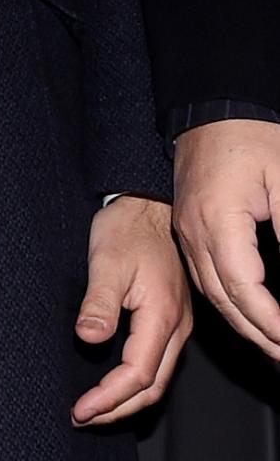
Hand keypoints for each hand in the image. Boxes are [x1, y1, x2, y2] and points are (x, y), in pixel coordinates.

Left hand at [72, 195, 192, 424]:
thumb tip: (90, 338)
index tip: (81, 410)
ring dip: (126, 400)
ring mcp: (175, 326)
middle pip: (152, 387)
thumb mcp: (107, 262)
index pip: (137, 373)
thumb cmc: (128, 231)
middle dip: (118, 410)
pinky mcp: (167, 321)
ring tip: (94, 410)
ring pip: (157, 378)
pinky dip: (134, 383)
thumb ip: (99, 303)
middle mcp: (175, 327)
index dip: (109, 398)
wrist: (147, 209)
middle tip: (83, 418)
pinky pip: (156, 363)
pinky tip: (112, 386)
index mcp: (162, 316)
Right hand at [173, 118, 279, 357]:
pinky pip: (209, 280)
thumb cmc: (249, 138)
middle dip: (260, 335)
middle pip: (225, 299)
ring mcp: (189, 234)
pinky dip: (232, 305)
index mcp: (216, 220)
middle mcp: (195, 233)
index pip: (243, 286)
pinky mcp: (191, 232)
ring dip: (245, 325)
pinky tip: (252, 317)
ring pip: (214, 294)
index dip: (271, 321)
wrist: (211, 111)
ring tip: (275, 348)